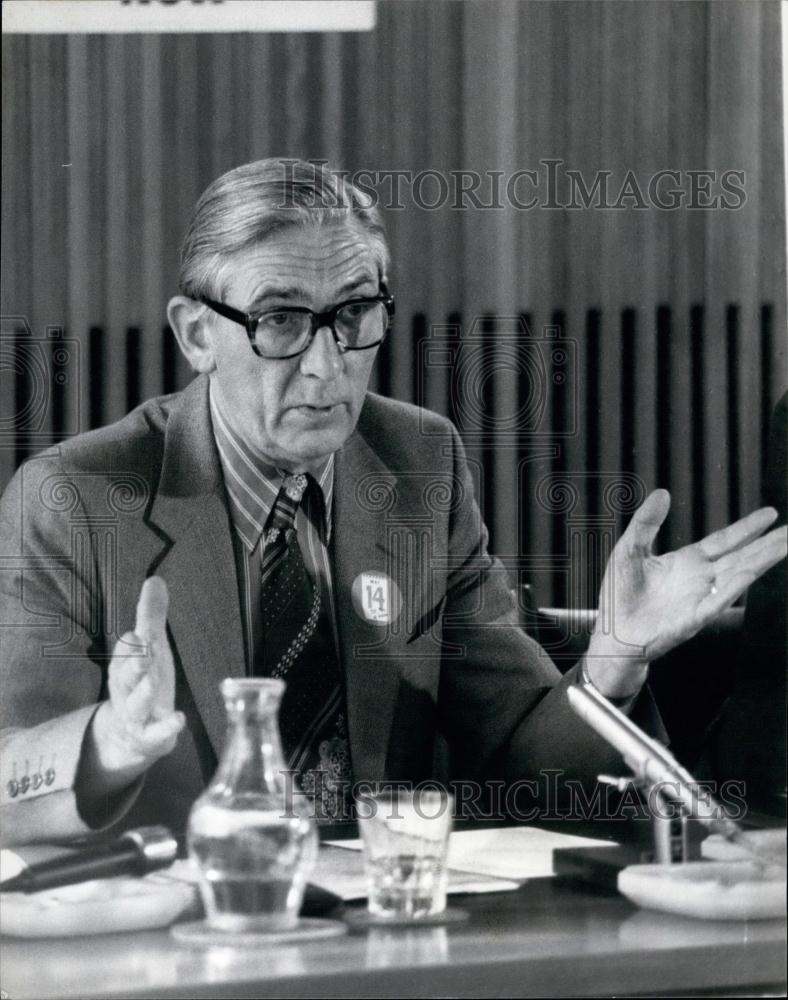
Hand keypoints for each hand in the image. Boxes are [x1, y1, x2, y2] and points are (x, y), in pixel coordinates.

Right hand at [87, 577, 184, 787]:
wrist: (128, 736)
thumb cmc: (143, 682)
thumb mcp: (149, 648)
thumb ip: (151, 616)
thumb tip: (155, 578)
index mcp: (126, 666)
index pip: (125, 652)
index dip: (132, 645)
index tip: (140, 634)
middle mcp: (128, 690)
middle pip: (127, 676)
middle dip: (133, 664)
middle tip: (143, 651)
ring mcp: (138, 715)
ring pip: (136, 704)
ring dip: (143, 693)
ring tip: (153, 682)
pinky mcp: (150, 736)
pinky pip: (155, 734)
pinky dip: (165, 728)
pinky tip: (179, 720)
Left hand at [586, 489, 786, 694]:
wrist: (612, 632)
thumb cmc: (620, 595)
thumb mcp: (630, 549)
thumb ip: (646, 522)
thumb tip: (662, 493)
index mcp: (687, 561)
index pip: (724, 541)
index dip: (747, 528)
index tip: (771, 514)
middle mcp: (700, 579)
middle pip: (741, 557)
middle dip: (769, 544)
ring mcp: (700, 599)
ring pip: (738, 576)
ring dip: (762, 561)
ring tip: (784, 545)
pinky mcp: (693, 619)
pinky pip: (718, 602)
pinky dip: (733, 587)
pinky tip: (750, 573)